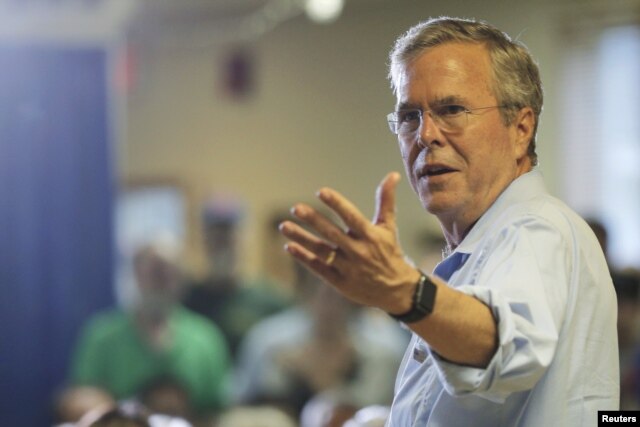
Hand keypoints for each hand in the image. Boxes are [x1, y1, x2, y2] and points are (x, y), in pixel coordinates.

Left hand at [279, 172, 420, 313]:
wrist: (397, 291)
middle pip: (333, 234)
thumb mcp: (388, 226)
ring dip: (302, 238)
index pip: (352, 217)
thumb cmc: (390, 252)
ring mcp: (349, 268)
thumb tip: (393, 174)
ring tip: (284, 226)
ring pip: (322, 251)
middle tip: (295, 208)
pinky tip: (290, 246)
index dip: (337, 204)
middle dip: (313, 220)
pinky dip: (304, 257)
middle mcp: (359, 251)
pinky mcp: (340, 282)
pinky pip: (319, 268)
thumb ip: (386, 200)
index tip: (321, 191)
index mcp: (371, 235)